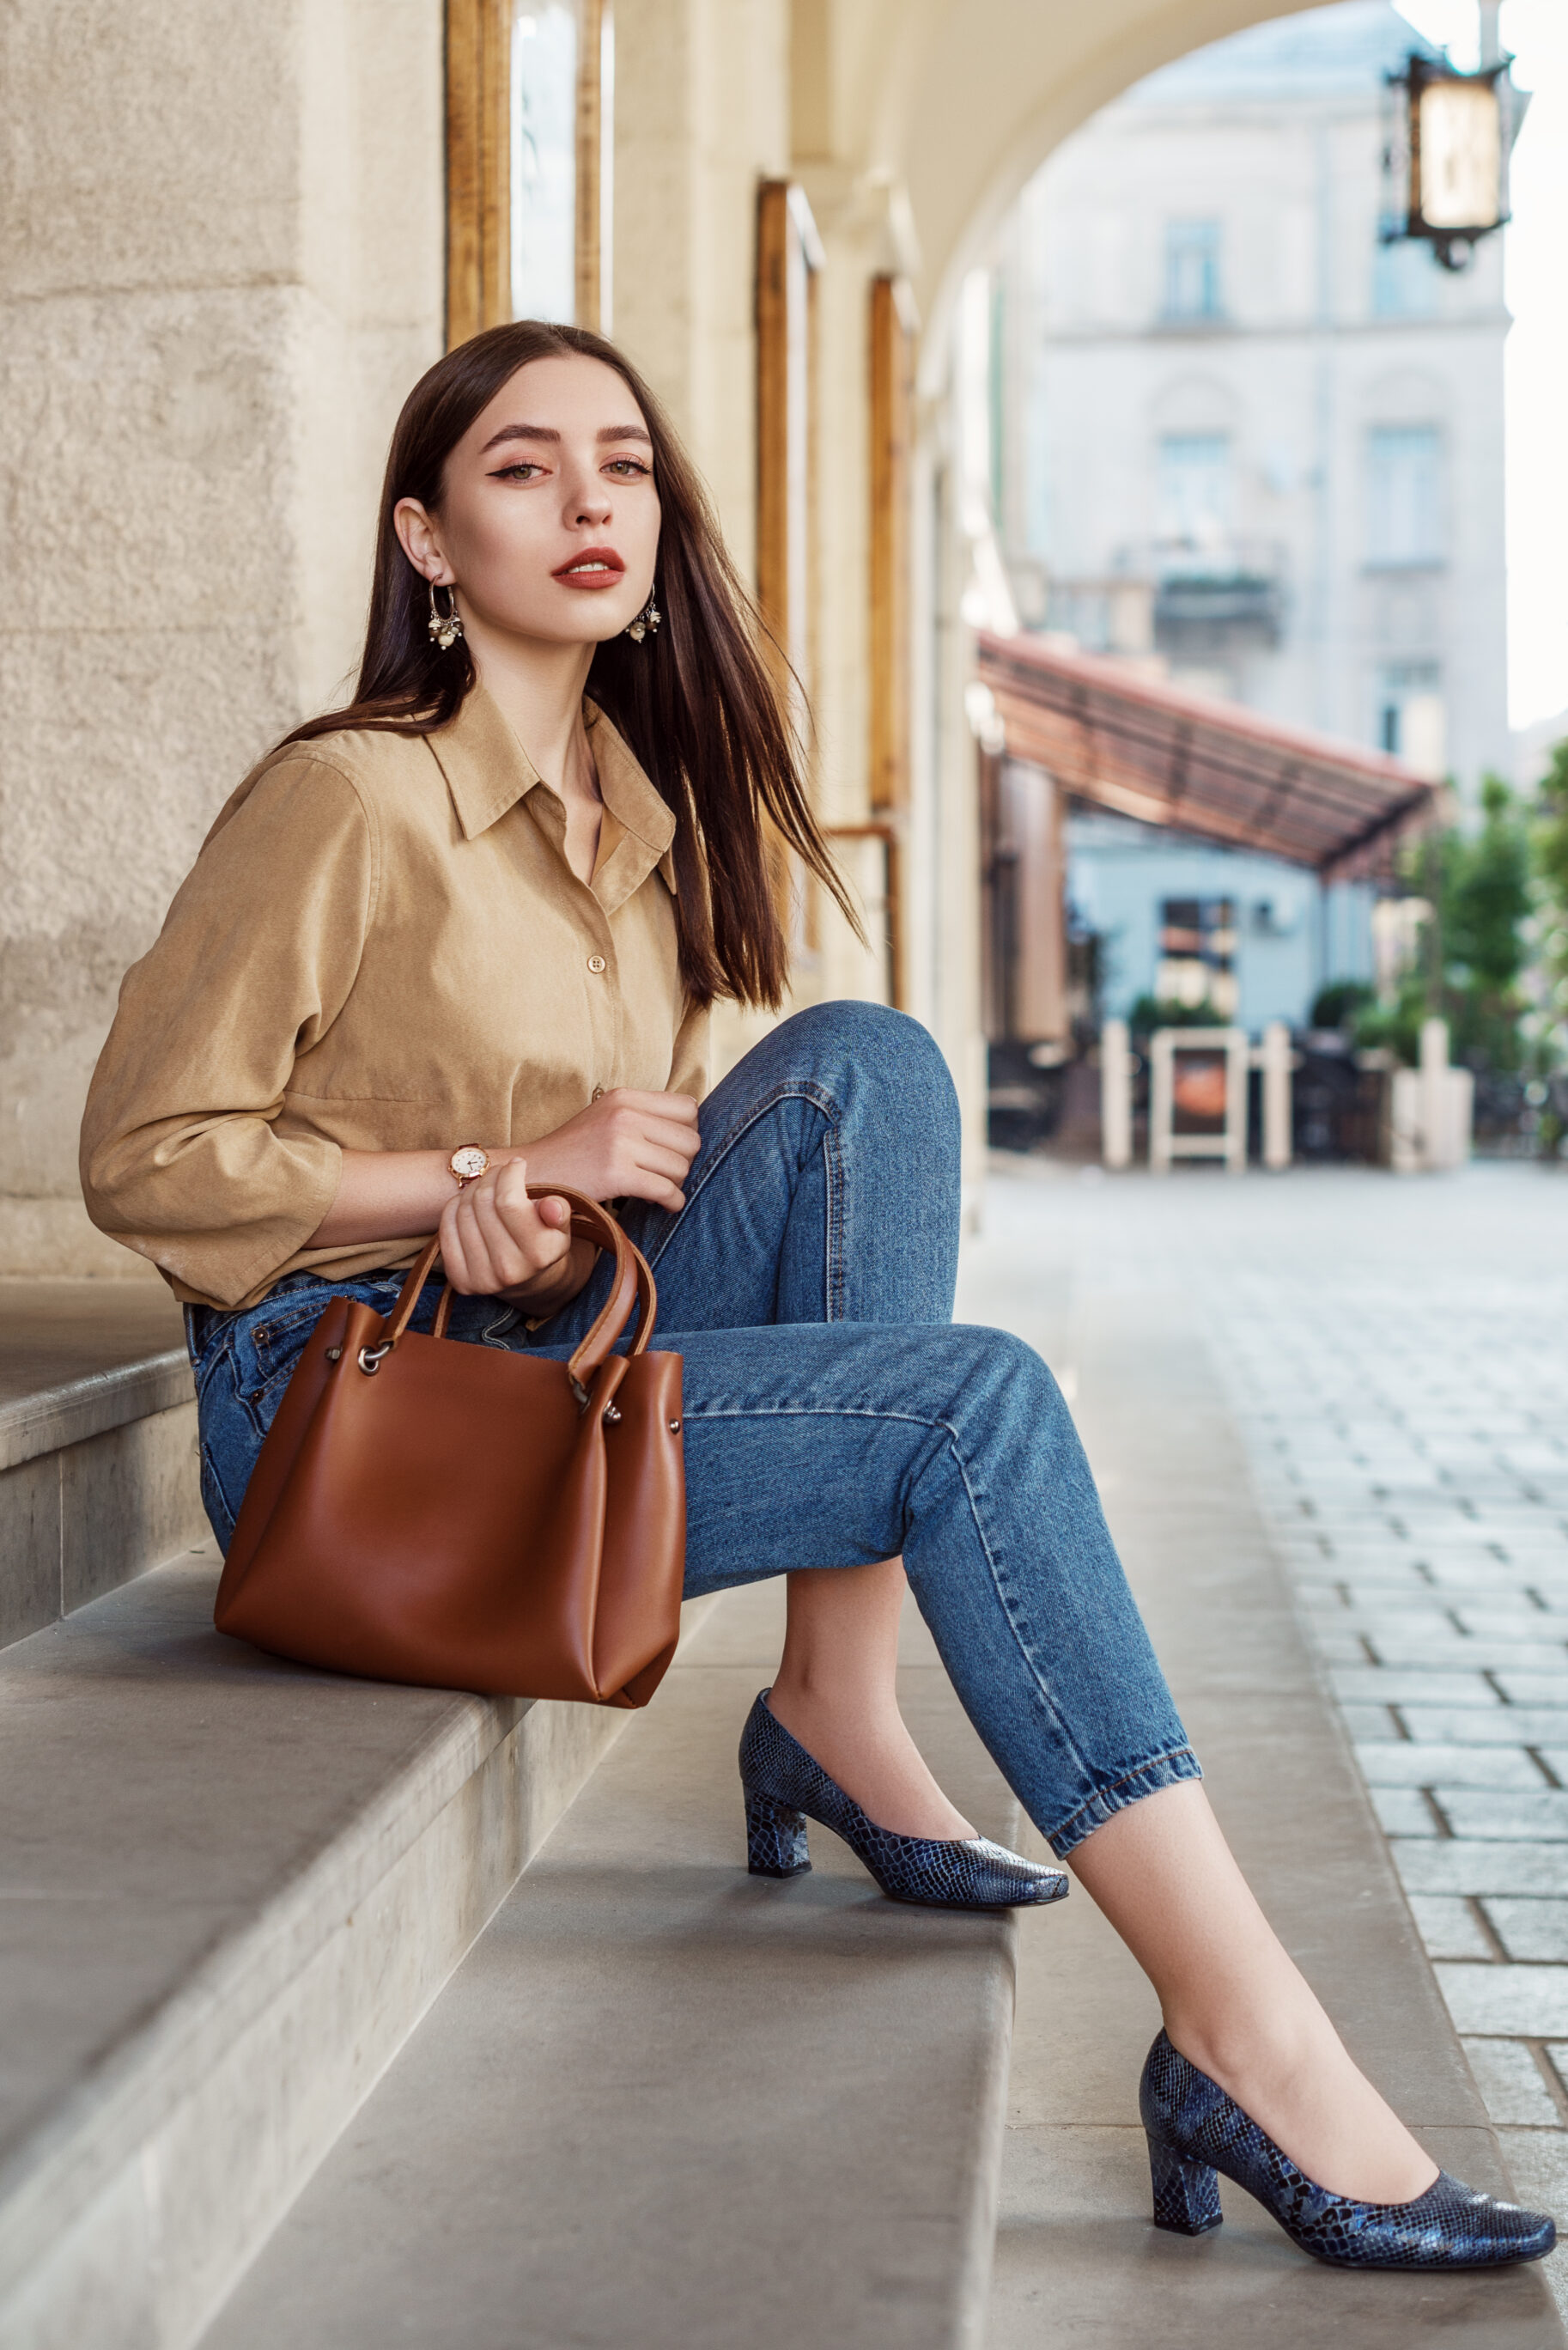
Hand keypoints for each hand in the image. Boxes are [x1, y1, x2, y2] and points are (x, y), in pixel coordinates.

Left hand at [437, 1157, 589, 1306]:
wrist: (525, 1280)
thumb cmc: (543, 1242)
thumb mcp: (560, 1227)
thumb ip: (560, 1212)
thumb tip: (552, 1206)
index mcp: (538, 1254)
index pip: (509, 1201)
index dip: (509, 1174)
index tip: (517, 1165)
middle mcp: (509, 1270)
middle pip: (484, 1203)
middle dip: (491, 1177)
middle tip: (499, 1172)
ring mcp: (481, 1278)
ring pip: (463, 1211)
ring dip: (473, 1190)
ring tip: (486, 1187)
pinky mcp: (459, 1280)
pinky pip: (447, 1227)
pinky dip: (453, 1207)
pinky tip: (468, 1203)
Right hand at [523, 1088, 700, 1210]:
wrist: (533, 1174)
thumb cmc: (574, 1152)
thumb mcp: (606, 1118)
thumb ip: (643, 1116)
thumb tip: (693, 1130)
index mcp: (625, 1097)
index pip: (688, 1108)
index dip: (687, 1133)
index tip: (672, 1151)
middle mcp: (625, 1113)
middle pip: (690, 1140)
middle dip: (684, 1163)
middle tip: (665, 1175)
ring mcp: (620, 1142)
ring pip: (681, 1166)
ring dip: (676, 1185)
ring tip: (657, 1189)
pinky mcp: (616, 1173)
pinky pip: (666, 1190)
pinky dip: (672, 1202)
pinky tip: (663, 1205)